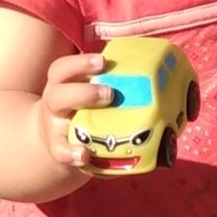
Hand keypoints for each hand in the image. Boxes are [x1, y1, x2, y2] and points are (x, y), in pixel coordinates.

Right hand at [39, 50, 110, 171]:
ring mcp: (54, 126)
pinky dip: (71, 154)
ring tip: (102, 116)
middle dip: (84, 91)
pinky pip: (60, 151)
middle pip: (58, 92)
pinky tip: (84, 155)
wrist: (58, 140)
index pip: (63, 69)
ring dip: (79, 116)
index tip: (102, 61)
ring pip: (57, 116)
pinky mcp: (58, 148)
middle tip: (110, 93)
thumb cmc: (85, 109)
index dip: (81, 63)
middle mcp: (56, 101)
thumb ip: (117, 82)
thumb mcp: (91, 92)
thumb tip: (161, 76)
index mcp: (65, 84)